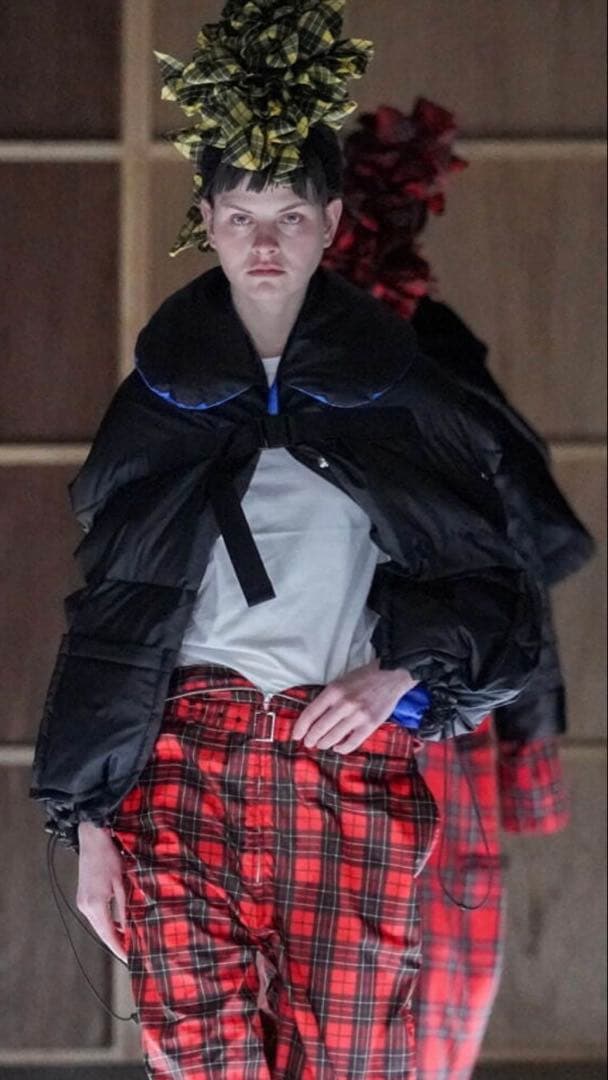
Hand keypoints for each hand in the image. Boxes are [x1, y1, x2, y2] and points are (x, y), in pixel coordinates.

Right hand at [77, 822, 127, 962]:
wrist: (93, 840)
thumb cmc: (109, 858)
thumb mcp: (121, 883)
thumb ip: (124, 908)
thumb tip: (128, 929)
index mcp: (96, 904)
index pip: (108, 934)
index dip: (119, 948)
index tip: (130, 959)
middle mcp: (85, 906)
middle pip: (101, 933)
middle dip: (116, 944)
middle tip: (131, 955)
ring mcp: (82, 902)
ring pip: (98, 926)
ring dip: (111, 934)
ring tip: (128, 942)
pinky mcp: (83, 897)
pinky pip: (95, 917)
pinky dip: (106, 924)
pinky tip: (118, 925)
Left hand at [291, 660, 417, 753]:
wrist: (390, 676)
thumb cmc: (362, 678)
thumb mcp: (340, 682)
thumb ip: (327, 698)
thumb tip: (312, 718)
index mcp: (333, 691)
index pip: (310, 713)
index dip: (300, 727)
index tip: (296, 735)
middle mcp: (344, 704)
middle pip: (320, 728)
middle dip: (311, 739)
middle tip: (309, 743)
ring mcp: (358, 716)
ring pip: (333, 737)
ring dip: (324, 744)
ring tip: (322, 744)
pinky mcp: (370, 725)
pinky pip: (351, 743)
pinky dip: (341, 748)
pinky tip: (337, 747)